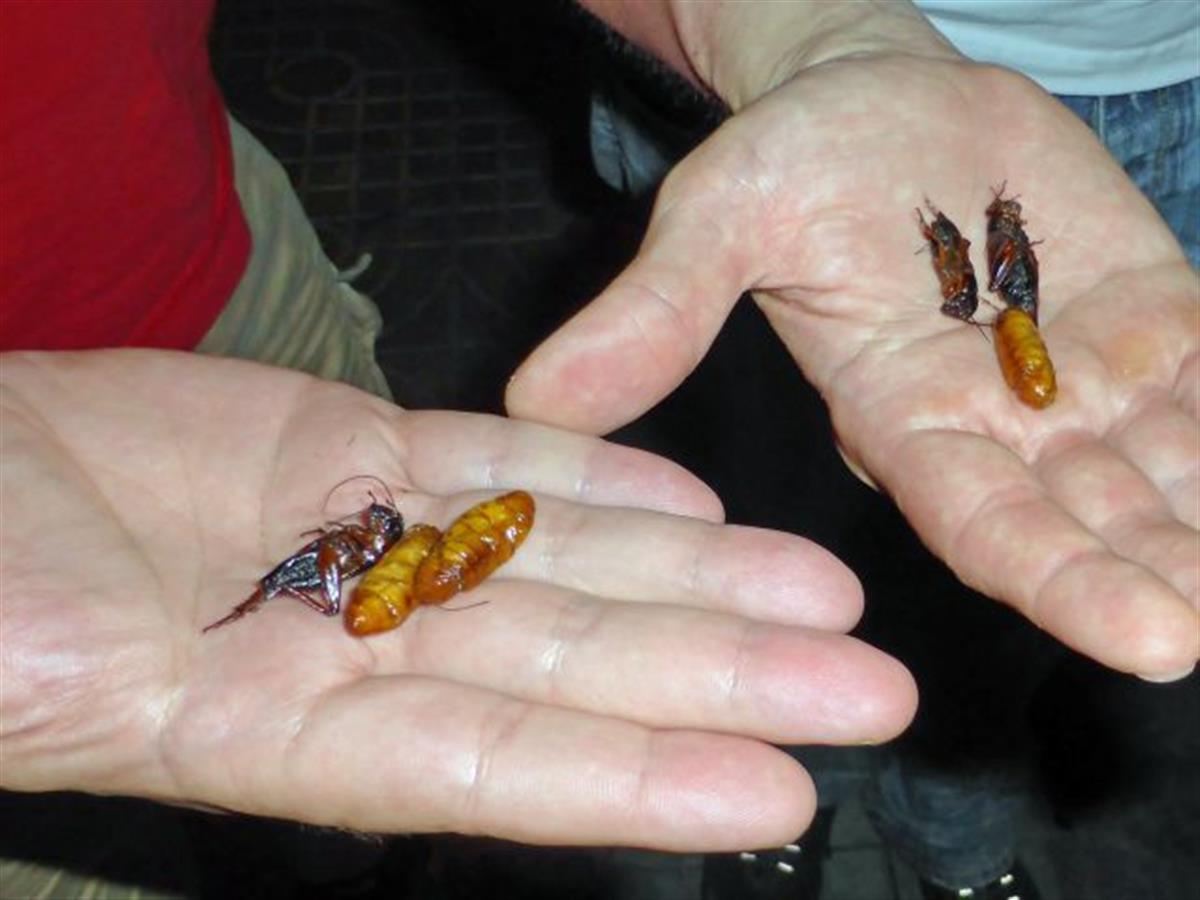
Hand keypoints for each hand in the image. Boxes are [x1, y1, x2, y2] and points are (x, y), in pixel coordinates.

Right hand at [0, 349, 913, 849]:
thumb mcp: (53, 682)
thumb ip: (187, 722)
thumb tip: (292, 743)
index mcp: (289, 739)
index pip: (501, 772)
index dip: (639, 785)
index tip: (772, 796)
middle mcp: (361, 649)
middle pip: (573, 665)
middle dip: (720, 676)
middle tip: (862, 689)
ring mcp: (366, 543)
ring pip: (560, 561)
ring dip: (694, 578)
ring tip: (822, 592)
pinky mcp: (351, 449)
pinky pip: (493, 463)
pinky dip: (589, 477)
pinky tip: (690, 503)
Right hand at [505, 55, 1198, 678]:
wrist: (877, 103)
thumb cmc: (791, 162)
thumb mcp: (717, 218)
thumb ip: (653, 315)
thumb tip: (534, 405)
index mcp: (897, 415)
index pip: (979, 517)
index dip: (1054, 572)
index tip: (1146, 633)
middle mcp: (993, 419)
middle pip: (1087, 514)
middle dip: (1160, 568)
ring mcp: (1073, 371)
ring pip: (1167, 464)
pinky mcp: (1145, 316)